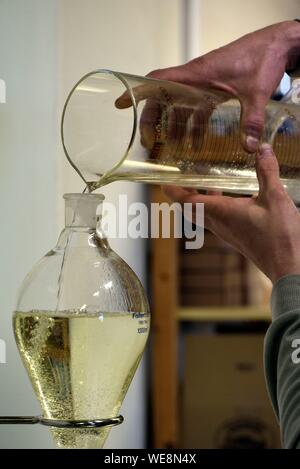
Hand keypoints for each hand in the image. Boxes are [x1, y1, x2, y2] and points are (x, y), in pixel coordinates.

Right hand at [118, 21, 299, 152]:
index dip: (137, 92)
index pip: (158, 81)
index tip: (121, 103)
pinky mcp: (214, 89)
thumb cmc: (262, 57)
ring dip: (175, 128)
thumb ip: (251, 120)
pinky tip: (196, 143)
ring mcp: (203, 84)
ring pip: (180, 107)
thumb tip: (248, 147)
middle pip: (164, 99)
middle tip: (148, 143)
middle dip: (154, 122)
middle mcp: (195, 80)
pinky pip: (196, 109)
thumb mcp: (257, 92)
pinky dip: (194, 126)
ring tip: (173, 151)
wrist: (278, 43)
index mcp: (196, 75)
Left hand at [163, 144, 299, 282]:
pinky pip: (217, 219)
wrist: (288, 266)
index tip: (164, 181)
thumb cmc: (280, 237)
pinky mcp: (235, 236)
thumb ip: (267, 172)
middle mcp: (218, 224)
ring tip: (204, 182)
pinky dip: (215, 206)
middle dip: (183, 194)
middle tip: (181, 178)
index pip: (187, 202)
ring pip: (203, 214)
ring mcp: (226, 232)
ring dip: (200, 199)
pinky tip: (230, 197)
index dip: (173, 191)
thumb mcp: (275, 198)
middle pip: (190, 209)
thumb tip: (262, 149)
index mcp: (221, 213)